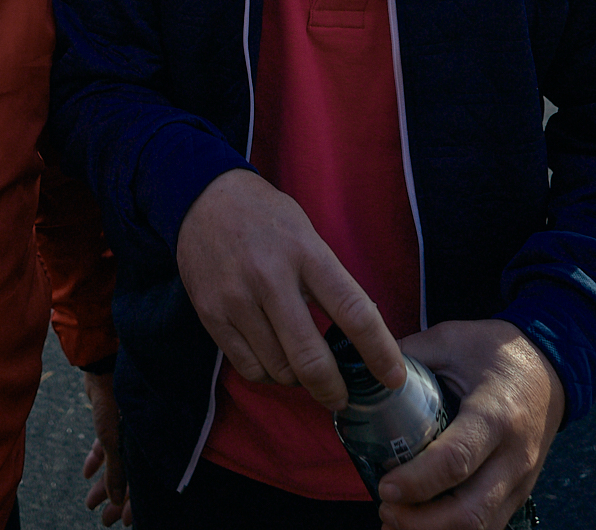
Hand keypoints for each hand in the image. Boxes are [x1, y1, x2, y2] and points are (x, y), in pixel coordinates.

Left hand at [80, 370, 129, 525]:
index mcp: (148, 442)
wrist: (102, 365)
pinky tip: (86, 474)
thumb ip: (114, 470)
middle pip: (130, 477)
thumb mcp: (111, 438)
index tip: (122, 522)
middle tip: (103, 519)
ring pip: (116, 464)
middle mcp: (141, 438)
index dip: (134, 505)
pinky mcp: (112, 421)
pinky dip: (96, 460)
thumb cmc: (114, 399)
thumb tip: (114, 500)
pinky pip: (106, 447)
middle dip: (115, 500)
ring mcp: (127, 430)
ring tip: (89, 504)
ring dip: (103, 484)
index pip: (144, 483)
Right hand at [174, 169, 404, 409]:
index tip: (393, 377)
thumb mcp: (307, 235)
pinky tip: (275, 361)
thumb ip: (328, 281)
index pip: (353, 312)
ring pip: (279, 369)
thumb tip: (356, 337)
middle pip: (311, 357)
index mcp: (305, 253)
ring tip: (304, 370)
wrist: (202, 197)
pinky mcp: (211, 315)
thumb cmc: (266, 217)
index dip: (379, 352)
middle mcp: (270, 278)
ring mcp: (237, 300)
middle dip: (333, 389)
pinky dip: (269, 375)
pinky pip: (249, 367)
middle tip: (342, 397)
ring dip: (299, 381)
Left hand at [375, 320, 564, 529]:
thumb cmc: (497, 352)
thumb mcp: (451, 340)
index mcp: (495, 414)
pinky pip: (489, 525)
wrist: (551, 366)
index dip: (417, 481)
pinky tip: (420, 525)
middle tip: (385, 509)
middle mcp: (513, 455)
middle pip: (470, 511)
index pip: (456, 460)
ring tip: (395, 521)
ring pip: (481, 528)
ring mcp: (521, 479)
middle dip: (421, 523)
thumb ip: (408, 357)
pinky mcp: (520, 492)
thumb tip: (362, 370)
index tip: (384, 486)